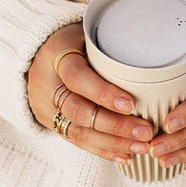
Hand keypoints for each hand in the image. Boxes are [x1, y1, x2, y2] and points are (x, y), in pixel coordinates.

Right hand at [26, 22, 153, 164]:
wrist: (38, 49)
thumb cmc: (73, 37)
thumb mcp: (86, 31)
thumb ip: (109, 43)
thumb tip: (148, 53)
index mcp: (55, 54)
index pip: (77, 77)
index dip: (103, 93)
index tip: (131, 104)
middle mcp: (46, 83)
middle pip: (78, 110)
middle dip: (114, 125)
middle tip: (146, 131)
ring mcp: (45, 105)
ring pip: (78, 131)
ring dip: (112, 142)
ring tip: (141, 146)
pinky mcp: (50, 121)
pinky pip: (75, 140)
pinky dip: (102, 149)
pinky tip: (125, 154)